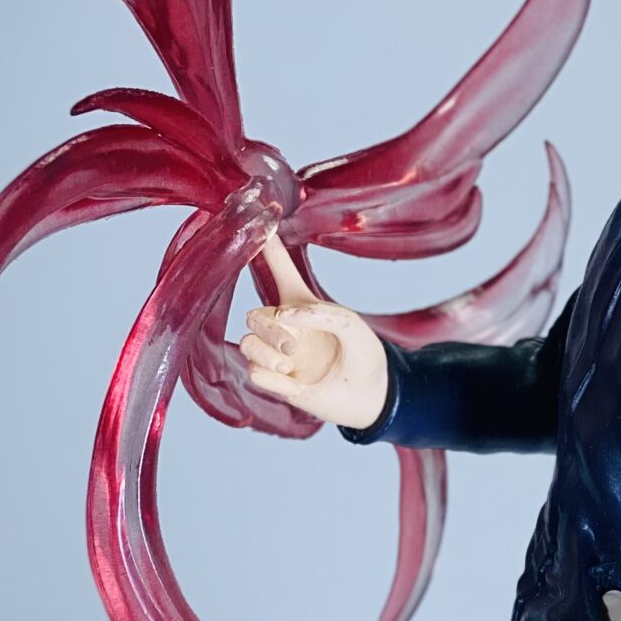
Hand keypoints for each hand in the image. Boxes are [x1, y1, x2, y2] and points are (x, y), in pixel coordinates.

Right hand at [238, 233, 390, 429]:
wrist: (373, 398)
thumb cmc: (364, 355)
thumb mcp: (352, 326)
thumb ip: (321, 313)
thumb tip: (284, 317)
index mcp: (303, 305)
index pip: (278, 271)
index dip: (266, 249)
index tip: (254, 222)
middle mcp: (286, 328)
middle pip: (253, 315)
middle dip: (268, 327)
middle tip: (293, 344)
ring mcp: (279, 355)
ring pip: (248, 344)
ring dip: (265, 352)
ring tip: (291, 363)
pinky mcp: (278, 382)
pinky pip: (254, 373)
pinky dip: (272, 378)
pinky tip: (298, 385)